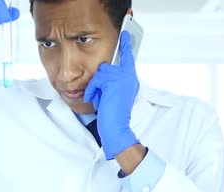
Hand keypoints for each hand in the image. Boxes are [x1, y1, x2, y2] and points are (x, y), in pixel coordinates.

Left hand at [84, 31, 139, 159]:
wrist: (116, 127)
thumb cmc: (113, 114)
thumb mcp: (113, 95)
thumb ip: (112, 83)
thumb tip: (103, 73)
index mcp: (130, 80)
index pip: (127, 59)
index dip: (126, 45)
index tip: (125, 33)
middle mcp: (129, 77)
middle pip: (106, 67)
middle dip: (99, 82)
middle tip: (103, 97)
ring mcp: (123, 78)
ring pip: (100, 72)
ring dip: (96, 87)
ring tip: (101, 99)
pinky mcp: (114, 81)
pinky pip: (96, 80)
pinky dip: (92, 90)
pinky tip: (97, 99)